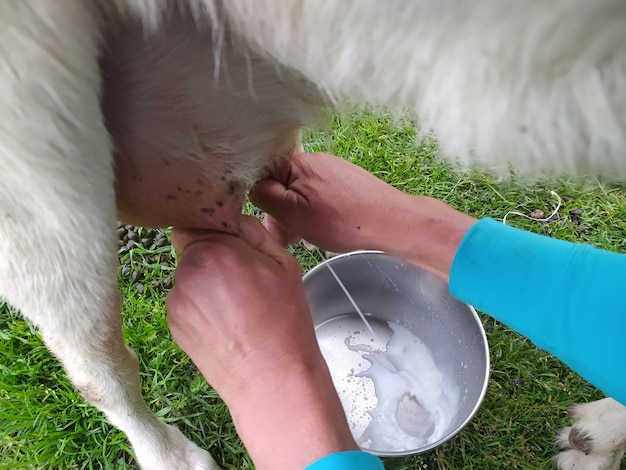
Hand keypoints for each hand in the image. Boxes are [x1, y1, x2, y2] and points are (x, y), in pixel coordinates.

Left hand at [166, 216, 356, 468]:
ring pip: (187, 274)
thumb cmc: (283, 323)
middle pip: (190, 246)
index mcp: (214, 251)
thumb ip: (253, 232)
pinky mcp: (172, 324)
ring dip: (205, 280)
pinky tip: (225, 321)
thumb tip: (234, 219)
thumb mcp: (283, 264)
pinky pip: (184, 300)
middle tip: (241, 275)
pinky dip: (200, 304)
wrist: (271, 379)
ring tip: (236, 304)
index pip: (194, 218)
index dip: (212, 225)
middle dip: (211, 254)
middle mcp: (186, 273)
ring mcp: (176, 301)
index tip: (229, 237)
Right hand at [251, 152, 475, 280]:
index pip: (263, 175)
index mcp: (297, 162)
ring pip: (302, 193)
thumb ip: (265, 196)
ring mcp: (332, 169)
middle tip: (290, 238)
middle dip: (283, 212)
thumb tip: (252, 187)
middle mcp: (314, 159)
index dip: (263, 202)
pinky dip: (317, 213)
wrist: (389, 222)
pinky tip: (326, 229)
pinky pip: (320, 195)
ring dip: (299, 215)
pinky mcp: (346, 181)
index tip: (273, 225)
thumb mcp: (292, 212)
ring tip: (309, 237)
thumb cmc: (340, 221)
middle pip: (283, 185)